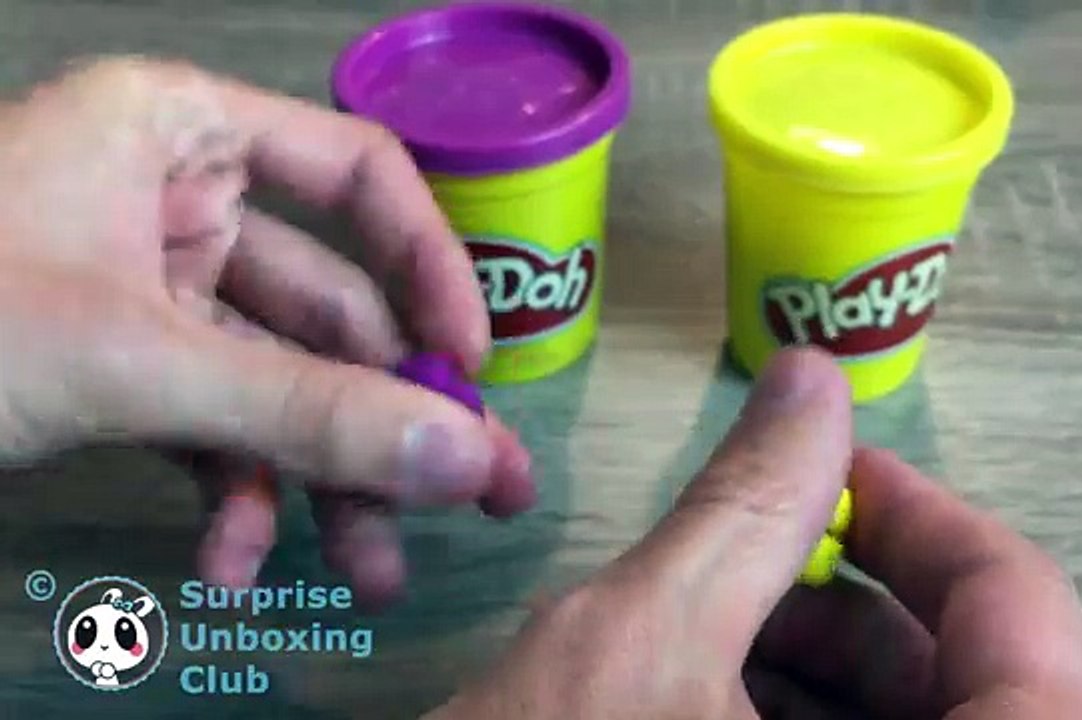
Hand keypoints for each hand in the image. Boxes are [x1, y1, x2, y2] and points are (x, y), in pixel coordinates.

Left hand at [0, 57, 534, 606]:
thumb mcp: (133, 363)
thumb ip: (308, 410)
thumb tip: (466, 458)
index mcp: (182, 133)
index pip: (360, 177)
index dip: (432, 270)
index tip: (471, 372)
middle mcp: (178, 199)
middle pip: (330, 309)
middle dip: (385, 420)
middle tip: (474, 502)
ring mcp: (150, 289)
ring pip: (276, 382)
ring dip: (319, 481)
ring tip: (368, 574)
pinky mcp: (120, 367)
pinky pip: (209, 423)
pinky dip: (229, 495)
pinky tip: (228, 568)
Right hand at [430, 349, 1081, 718]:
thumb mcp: (638, 646)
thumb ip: (747, 501)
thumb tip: (813, 378)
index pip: (1027, 627)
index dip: (931, 525)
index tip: (838, 472)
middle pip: (974, 693)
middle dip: (852, 609)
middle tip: (750, 560)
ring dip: (818, 675)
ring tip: (705, 633)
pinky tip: (701, 706)